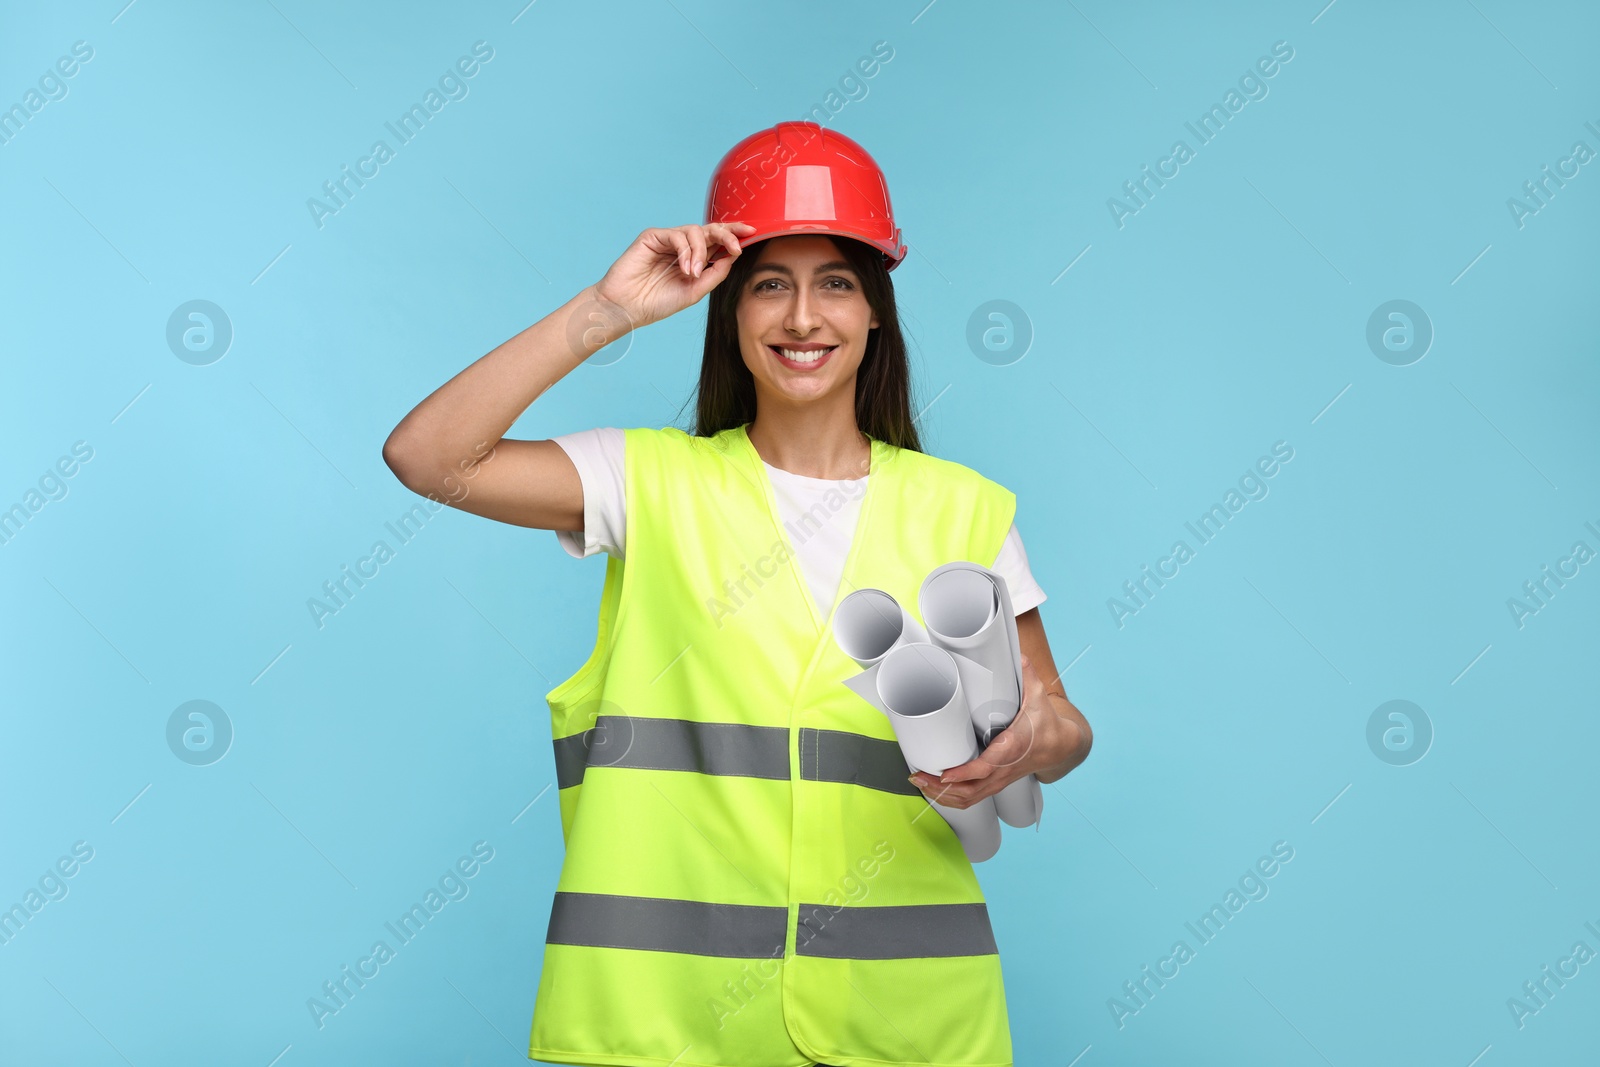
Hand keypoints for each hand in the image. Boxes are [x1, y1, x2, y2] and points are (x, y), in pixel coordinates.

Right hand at [593, 222, 756, 328]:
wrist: (628, 308)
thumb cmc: (657, 303)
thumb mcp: (695, 291)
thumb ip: (716, 273)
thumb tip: (735, 255)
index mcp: (694, 259)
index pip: (717, 241)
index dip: (734, 234)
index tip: (752, 233)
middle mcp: (682, 246)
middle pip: (710, 229)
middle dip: (727, 233)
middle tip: (737, 245)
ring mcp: (667, 240)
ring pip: (695, 231)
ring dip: (701, 252)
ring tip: (694, 273)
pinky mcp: (653, 236)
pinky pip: (677, 235)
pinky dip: (686, 251)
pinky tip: (685, 268)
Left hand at [908, 653, 1081, 809]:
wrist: (1061, 746)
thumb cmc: (1046, 723)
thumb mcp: (1039, 698)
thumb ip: (1028, 676)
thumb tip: (1018, 656)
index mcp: (1011, 749)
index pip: (985, 768)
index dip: (963, 774)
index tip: (944, 774)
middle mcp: (1003, 769)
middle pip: (970, 790)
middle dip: (941, 788)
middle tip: (917, 775)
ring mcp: (1000, 779)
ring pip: (970, 798)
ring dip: (943, 796)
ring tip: (920, 783)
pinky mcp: (997, 783)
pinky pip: (974, 798)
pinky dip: (953, 799)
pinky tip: (936, 792)